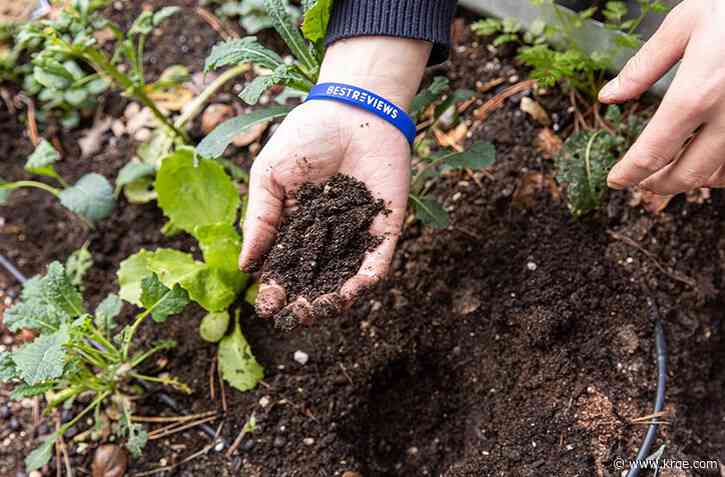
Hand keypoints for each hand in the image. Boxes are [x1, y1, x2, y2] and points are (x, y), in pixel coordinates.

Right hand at [239, 37, 430, 321]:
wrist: (351, 110)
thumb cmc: (305, 137)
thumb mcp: (269, 177)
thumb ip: (260, 220)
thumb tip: (245, 266)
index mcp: (296, 228)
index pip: (285, 267)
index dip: (276, 288)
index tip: (267, 305)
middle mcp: (326, 238)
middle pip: (315, 280)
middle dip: (305, 302)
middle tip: (296, 316)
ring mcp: (356, 235)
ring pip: (346, 278)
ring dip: (334, 298)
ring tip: (320, 309)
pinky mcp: (385, 228)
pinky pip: (378, 260)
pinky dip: (367, 278)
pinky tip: (353, 291)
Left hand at [599, 0, 724, 192]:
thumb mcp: (685, 24)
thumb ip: (644, 66)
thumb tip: (609, 96)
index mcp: (697, 93)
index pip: (651, 152)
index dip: (628, 174)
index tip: (616, 180)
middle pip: (687, 175)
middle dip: (657, 185)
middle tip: (640, 180)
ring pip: (718, 176)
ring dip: (690, 180)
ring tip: (669, 171)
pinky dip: (720, 171)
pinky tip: (706, 160)